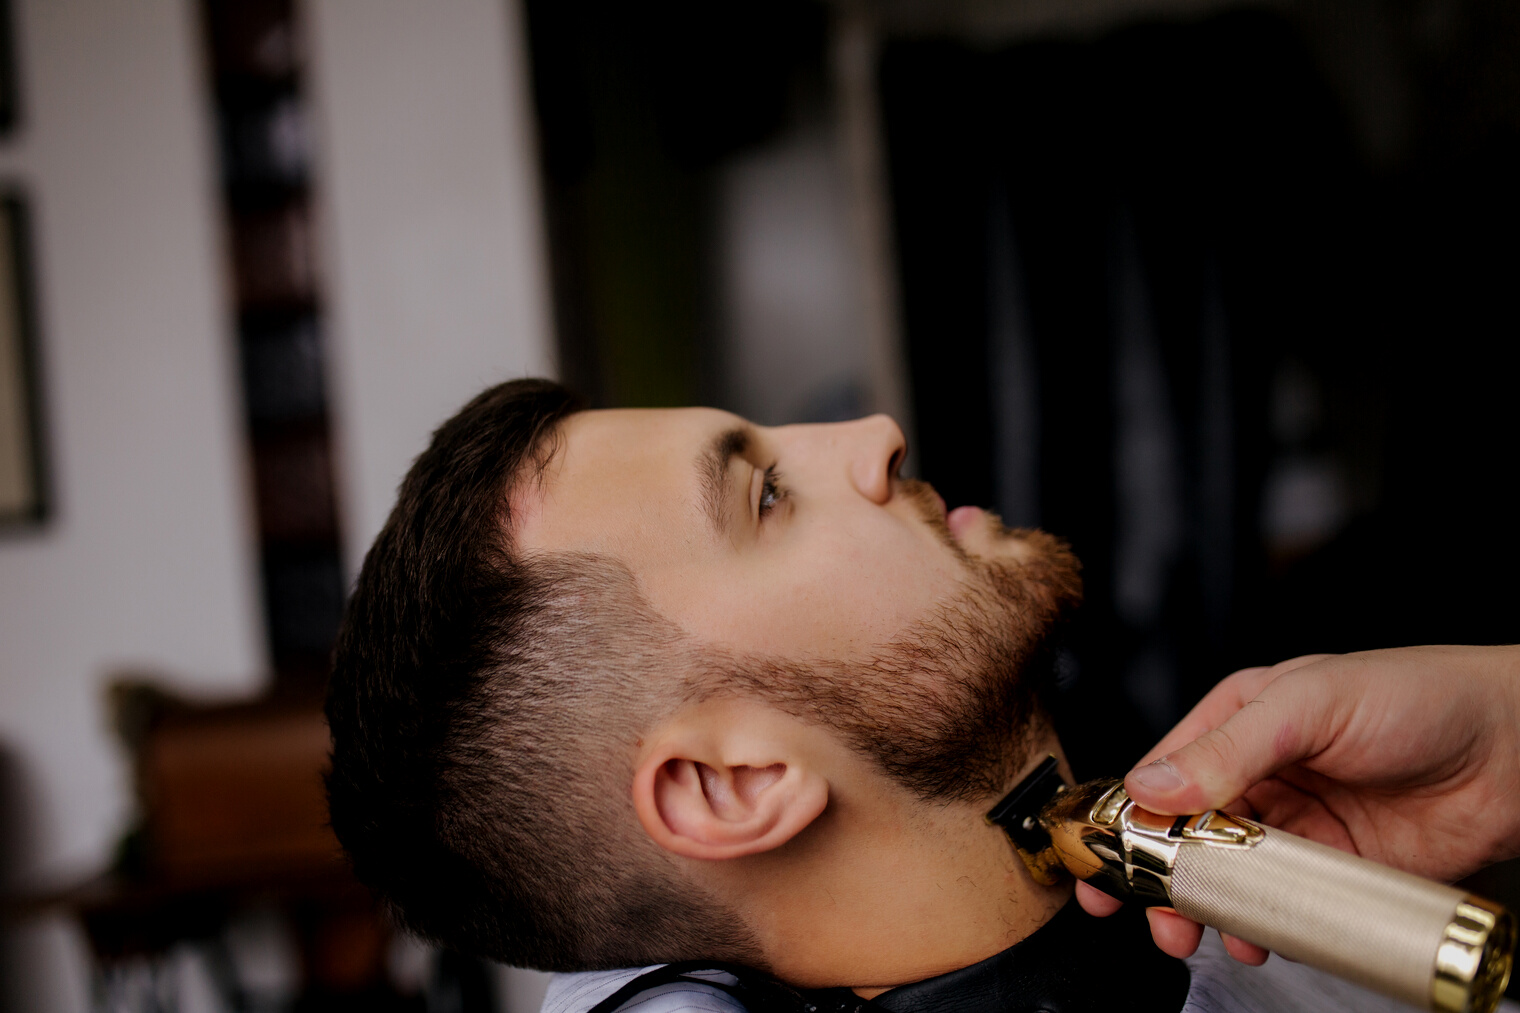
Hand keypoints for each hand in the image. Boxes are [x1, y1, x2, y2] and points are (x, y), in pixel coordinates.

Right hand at [1076, 646, 1519, 962]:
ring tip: (1194, 934)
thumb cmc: (1420, 695)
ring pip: (1226, 876)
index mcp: (1238, 720)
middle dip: (1156, 876)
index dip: (1125, 815)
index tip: (1100, 856)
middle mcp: (1258, 774)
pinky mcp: (1334, 868)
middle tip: (1141, 912)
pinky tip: (1253, 937)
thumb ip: (1228, 747)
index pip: (1161, 771)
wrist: (1517, 749)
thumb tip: (1152, 786)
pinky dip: (1258, 926)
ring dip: (1204, 909)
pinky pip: (1281, 904)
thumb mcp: (1308, 704)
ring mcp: (1296, 824)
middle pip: (1184, 834)